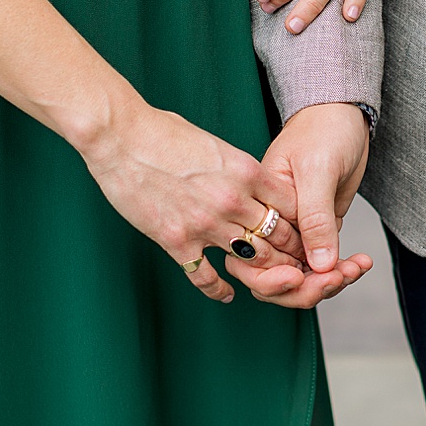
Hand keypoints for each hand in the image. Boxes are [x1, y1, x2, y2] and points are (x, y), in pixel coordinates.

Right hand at [80, 100, 307, 303]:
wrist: (120, 136)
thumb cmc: (163, 132)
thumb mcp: (216, 144)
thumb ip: (239, 169)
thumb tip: (252, 184)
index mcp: (246, 170)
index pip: (293, 205)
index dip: (304, 222)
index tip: (305, 232)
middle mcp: (232, 200)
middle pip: (279, 236)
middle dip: (292, 251)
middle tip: (298, 262)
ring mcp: (205, 223)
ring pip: (252, 259)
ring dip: (264, 271)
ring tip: (271, 278)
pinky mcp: (176, 241)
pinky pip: (206, 277)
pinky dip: (220, 289)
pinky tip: (227, 294)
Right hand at [229, 103, 373, 307]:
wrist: (345, 114)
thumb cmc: (323, 129)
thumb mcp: (318, 170)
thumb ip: (315, 217)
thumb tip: (318, 265)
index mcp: (259, 206)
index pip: (252, 260)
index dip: (276, 279)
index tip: (307, 278)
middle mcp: (273, 222)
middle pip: (272, 277)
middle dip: (304, 288)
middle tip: (338, 278)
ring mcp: (296, 228)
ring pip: (300, 275)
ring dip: (327, 282)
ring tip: (355, 269)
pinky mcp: (319, 228)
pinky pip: (323, 263)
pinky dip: (341, 270)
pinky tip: (360, 264)